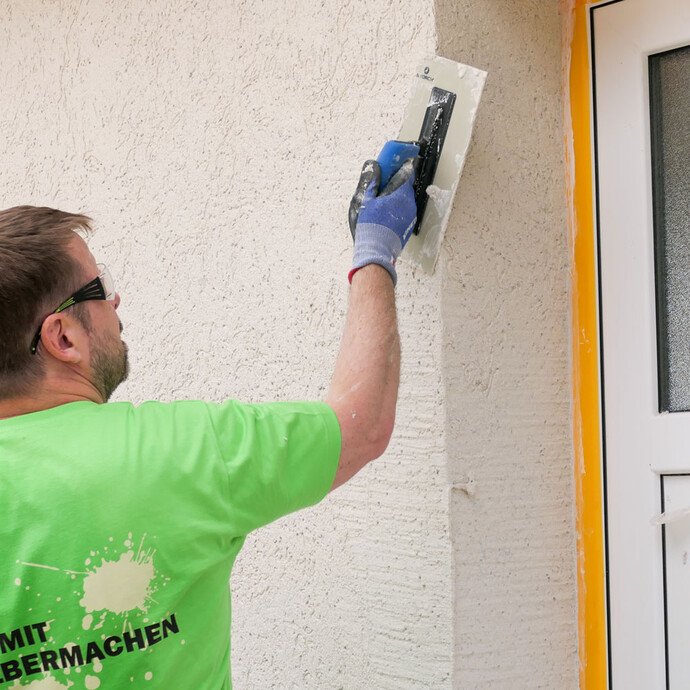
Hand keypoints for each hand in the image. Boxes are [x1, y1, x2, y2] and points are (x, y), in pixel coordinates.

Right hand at [347, 156, 416, 285]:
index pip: (408, 173)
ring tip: (384, 200)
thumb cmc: (371, 226)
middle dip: (398, 182)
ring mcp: (411, 215)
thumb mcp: (367, 201)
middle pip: (406, 187)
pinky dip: (398, 209)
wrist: (377, 250)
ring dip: (397, 197)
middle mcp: (409, 204)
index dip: (404, 165)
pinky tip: (387, 213)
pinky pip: (405, 211)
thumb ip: (372, 181)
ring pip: (406, 200)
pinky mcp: (409, 225)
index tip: (401, 159)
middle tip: (385, 182)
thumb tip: (374, 166)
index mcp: (401, 194)